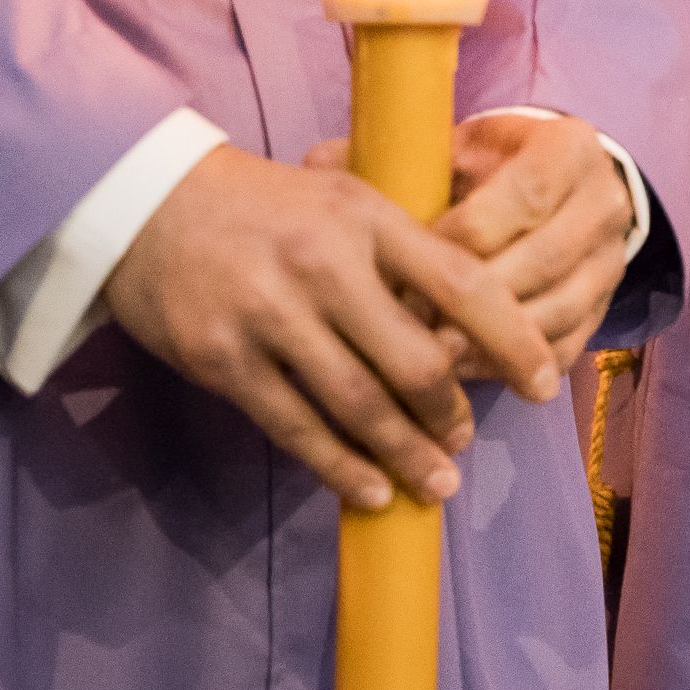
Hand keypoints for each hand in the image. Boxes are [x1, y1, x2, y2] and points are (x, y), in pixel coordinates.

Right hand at [106, 145, 560, 510]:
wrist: (146, 201)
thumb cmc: (268, 207)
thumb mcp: (345, 199)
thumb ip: (406, 252)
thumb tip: (476, 328)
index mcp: (367, 218)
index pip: (463, 285)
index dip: (513, 342)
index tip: (544, 384)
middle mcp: (323, 264)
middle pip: (415, 361)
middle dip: (451, 414)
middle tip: (465, 440)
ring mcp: (270, 314)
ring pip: (359, 405)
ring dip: (406, 454)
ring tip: (435, 483)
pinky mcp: (223, 359)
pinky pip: (296, 427)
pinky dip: (341, 467)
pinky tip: (371, 490)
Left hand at [313, 115, 637, 376]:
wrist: (554, 191)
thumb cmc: (485, 168)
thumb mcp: (450, 149)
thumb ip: (396, 159)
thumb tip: (316, 162)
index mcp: (568, 149)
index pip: (520, 198)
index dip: (460, 236)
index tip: (402, 262)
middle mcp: (605, 204)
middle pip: (542, 261)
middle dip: (472, 302)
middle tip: (408, 329)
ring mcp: (611, 262)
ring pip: (558, 311)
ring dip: (493, 343)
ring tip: (431, 363)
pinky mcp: (606, 309)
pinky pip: (566, 348)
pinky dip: (515, 366)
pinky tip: (464, 375)